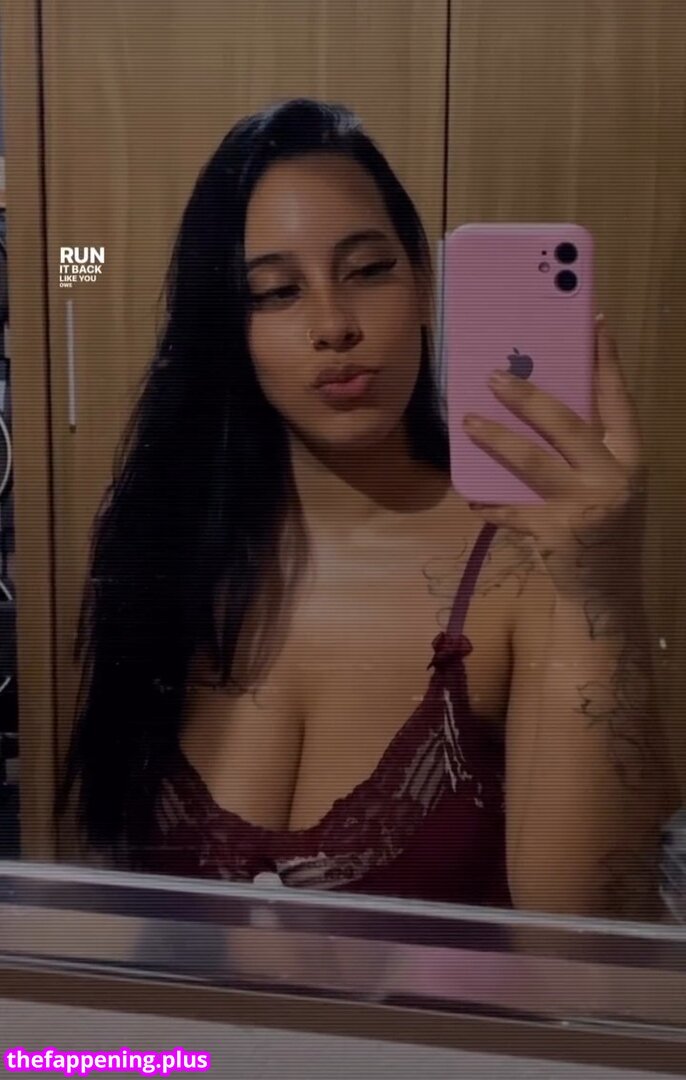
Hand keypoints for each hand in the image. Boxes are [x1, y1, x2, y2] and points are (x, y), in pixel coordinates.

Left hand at [463, 314, 645, 600]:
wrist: (606, 593)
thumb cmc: (602, 528)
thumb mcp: (607, 485)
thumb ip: (585, 452)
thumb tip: (536, 404)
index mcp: (630, 459)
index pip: (619, 401)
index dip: (607, 362)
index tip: (596, 322)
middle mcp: (613, 478)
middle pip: (569, 425)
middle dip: (530, 398)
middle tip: (494, 376)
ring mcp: (585, 507)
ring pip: (534, 463)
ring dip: (497, 440)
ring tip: (469, 421)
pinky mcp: (556, 533)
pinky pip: (512, 512)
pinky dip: (490, 504)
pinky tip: (473, 496)